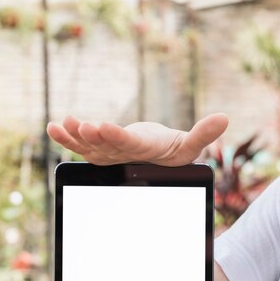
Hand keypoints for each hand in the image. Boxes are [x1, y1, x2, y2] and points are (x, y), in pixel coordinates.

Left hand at [47, 113, 228, 165]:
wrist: (156, 162)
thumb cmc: (174, 153)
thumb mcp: (190, 146)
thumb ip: (204, 134)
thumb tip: (225, 118)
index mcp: (144, 153)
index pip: (129, 145)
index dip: (115, 136)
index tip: (101, 125)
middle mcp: (123, 156)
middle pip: (105, 148)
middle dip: (92, 137)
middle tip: (81, 126)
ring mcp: (108, 154)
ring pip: (89, 147)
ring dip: (74, 136)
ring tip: (62, 123)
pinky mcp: (99, 149)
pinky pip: (80, 144)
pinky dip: (66, 136)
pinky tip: (54, 125)